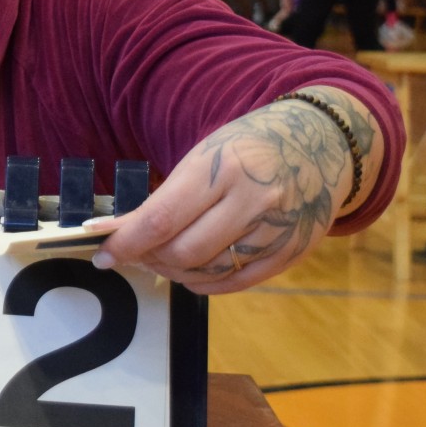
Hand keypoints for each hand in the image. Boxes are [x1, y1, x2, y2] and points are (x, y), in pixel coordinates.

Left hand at [87, 96, 368, 294]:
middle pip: (183, 252)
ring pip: (208, 273)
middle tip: (134, 252)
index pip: (161, 219)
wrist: (322, 143)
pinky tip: (191, 272)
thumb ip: (166, 196)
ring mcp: (277, 230)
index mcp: (223, 167)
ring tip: (161, 259)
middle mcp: (253, 200)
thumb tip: (119, 233)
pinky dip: (204, 283)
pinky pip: (236, 283)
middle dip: (148, 258)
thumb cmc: (249, 147)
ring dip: (173, 273)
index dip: (126, 242)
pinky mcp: (291, 253)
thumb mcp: (206, 155)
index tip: (103, 253)